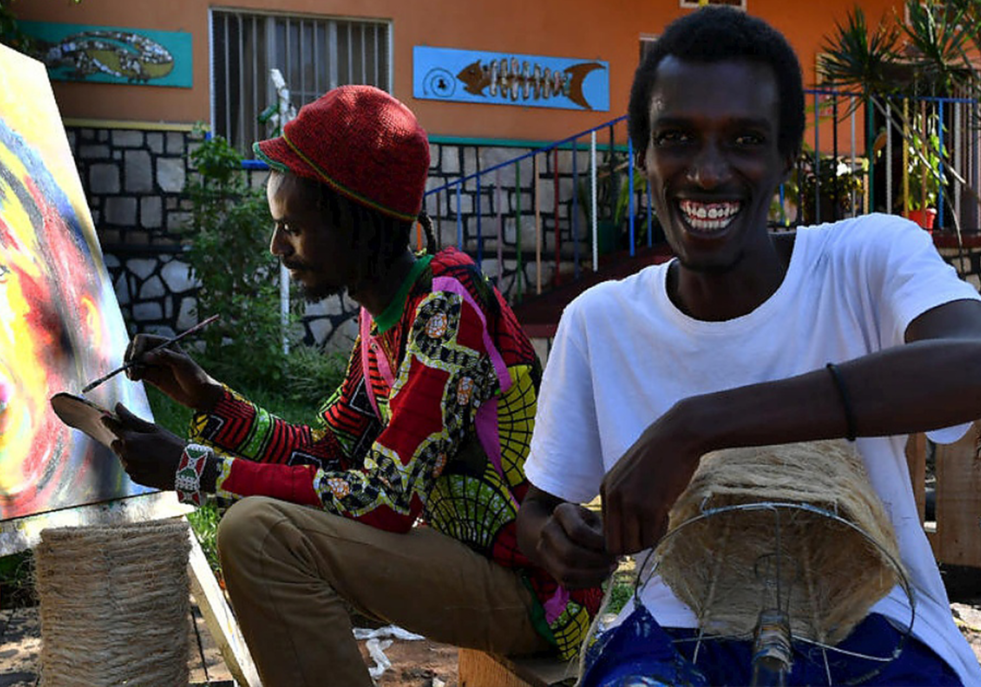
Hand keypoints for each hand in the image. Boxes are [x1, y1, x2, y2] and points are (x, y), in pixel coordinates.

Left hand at [101, 403, 186, 489]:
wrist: (186, 469)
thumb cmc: (172, 445)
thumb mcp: (154, 429)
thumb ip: (132, 419)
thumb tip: (117, 407)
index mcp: (129, 440)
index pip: (112, 427)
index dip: (108, 421)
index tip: (104, 417)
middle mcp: (125, 455)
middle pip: (116, 443)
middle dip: (124, 440)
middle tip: (141, 439)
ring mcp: (129, 468)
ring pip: (123, 456)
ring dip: (131, 452)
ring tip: (151, 453)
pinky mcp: (134, 478)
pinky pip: (130, 467)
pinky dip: (137, 463)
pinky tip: (151, 462)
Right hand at [125, 334, 221, 410]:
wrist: (198, 394)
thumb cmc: (194, 376)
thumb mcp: (182, 364)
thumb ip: (166, 357)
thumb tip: (147, 355)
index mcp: (164, 343)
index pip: (142, 339)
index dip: (136, 347)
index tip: (136, 358)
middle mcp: (156, 351)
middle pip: (134, 349)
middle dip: (129, 357)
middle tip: (132, 369)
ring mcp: (152, 364)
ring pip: (133, 361)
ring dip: (129, 367)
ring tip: (133, 376)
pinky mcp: (150, 376)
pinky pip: (136, 372)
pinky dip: (132, 374)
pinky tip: (135, 379)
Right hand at [536, 503, 618, 588]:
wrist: (558, 530)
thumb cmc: (585, 522)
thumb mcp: (594, 518)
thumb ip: (604, 531)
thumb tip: (616, 551)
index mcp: (562, 512)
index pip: (577, 531)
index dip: (598, 542)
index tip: (612, 545)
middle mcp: (547, 531)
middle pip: (569, 553)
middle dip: (596, 562)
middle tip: (613, 562)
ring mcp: (544, 551)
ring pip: (567, 573)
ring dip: (593, 576)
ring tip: (609, 570)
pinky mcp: (548, 569)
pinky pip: (568, 583)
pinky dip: (587, 583)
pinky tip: (600, 576)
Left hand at [600, 413, 702, 555]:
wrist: (677, 436)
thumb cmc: (659, 455)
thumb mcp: (630, 474)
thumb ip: (624, 497)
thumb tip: (626, 531)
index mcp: (606, 488)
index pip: (606, 531)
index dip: (624, 535)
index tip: (640, 528)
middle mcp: (614, 497)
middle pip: (616, 544)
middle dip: (633, 544)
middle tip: (649, 530)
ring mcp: (630, 503)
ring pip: (633, 545)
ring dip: (647, 540)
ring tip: (659, 520)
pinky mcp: (650, 508)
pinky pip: (651, 538)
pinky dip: (660, 533)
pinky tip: (667, 514)